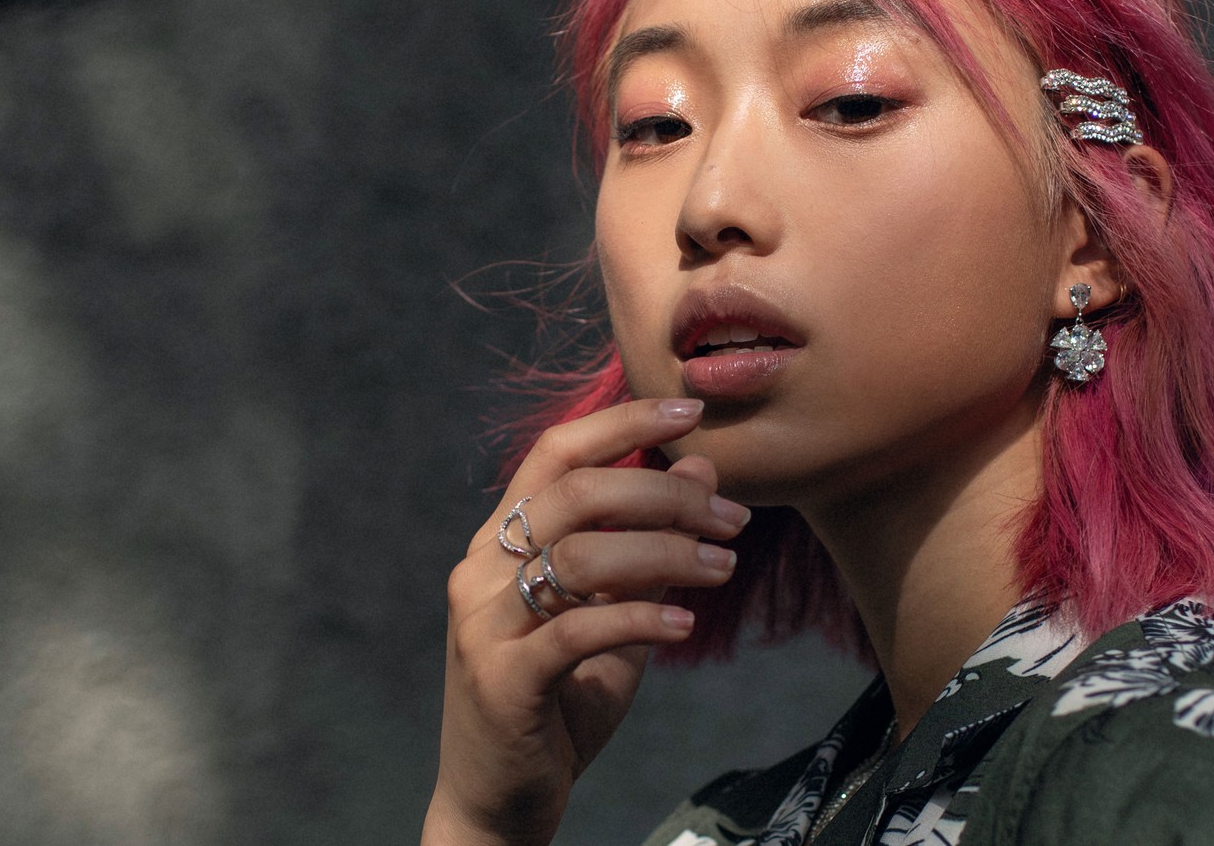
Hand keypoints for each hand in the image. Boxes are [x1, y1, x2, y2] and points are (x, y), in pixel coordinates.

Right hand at [422, 398, 750, 845]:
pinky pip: (578, 629)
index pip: (556, 452)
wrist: (501, 801)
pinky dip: (641, 618)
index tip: (690, 412)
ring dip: (666, 552)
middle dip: (665, 494)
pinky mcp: (501, 679)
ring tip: (722, 566)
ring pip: (580, 554)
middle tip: (732, 517)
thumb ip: (649, 547)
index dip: (623, 422)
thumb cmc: (561, 702)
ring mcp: (484, 623)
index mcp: (501, 541)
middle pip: (576, 493)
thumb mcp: (614, 615)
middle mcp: (481, 570)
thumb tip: (702, 470)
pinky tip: (684, 623)